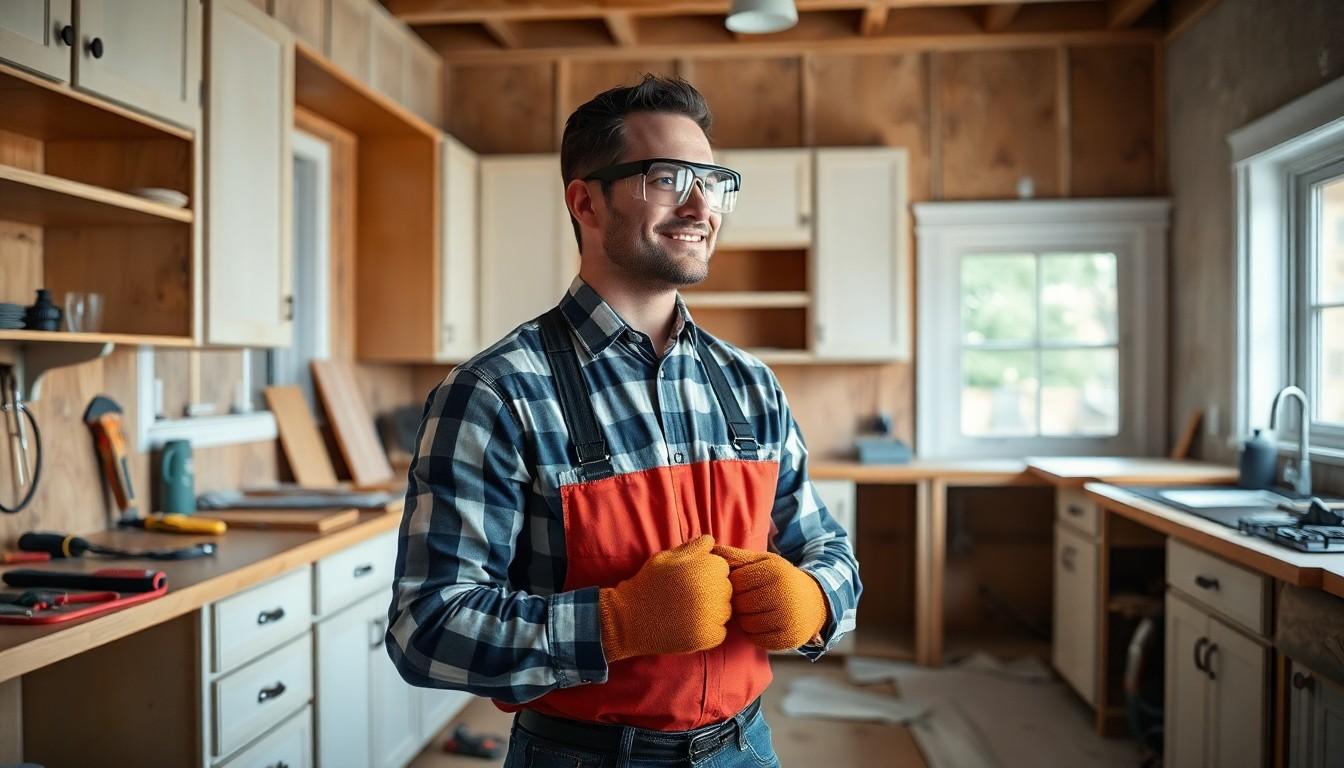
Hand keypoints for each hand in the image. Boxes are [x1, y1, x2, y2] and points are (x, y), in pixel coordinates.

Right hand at [598, 535, 731, 661]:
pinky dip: (708, 631)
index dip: (706, 573)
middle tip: (686, 598)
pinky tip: (687, 627)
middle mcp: (714, 590)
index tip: (689, 581)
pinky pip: (720, 632)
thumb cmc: (649, 584)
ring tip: (686, 613)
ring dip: (711, 612)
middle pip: (726, 590)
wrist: (630, 619)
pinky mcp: (709, 637)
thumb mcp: (667, 557)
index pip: (722, 568)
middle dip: (711, 592)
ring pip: (725, 611)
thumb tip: (711, 541)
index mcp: (707, 567)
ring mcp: (713, 615)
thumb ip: (693, 547)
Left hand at [712, 544, 826, 650]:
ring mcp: (788, 619)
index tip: (740, 586)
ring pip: (746, 623)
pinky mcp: (788, 639)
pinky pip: (756, 639)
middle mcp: (784, 595)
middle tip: (746, 601)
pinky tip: (761, 623)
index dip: (733, 586)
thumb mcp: (763, 562)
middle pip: (740, 604)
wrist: (814, 603)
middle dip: (738, 604)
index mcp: (775, 572)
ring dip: (744, 619)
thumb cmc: (780, 580)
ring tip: (753, 611)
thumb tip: (709, 548)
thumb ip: (736, 557)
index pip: (736, 582)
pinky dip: (754, 633)